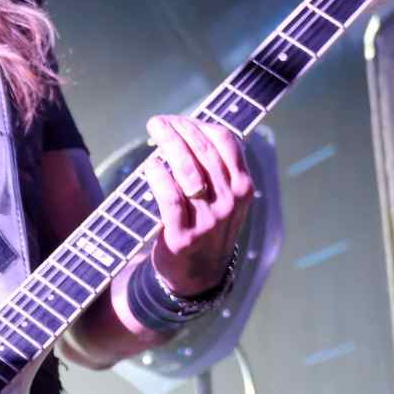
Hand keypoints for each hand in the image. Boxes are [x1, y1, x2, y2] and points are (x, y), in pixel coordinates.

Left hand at [139, 115, 253, 297]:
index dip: (200, 123)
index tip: (179, 119)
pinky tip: (151, 165)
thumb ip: (215, 167)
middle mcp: (230, 202)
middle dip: (178, 129)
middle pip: (203, 151)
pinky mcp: (183, 236)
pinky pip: (170, 198)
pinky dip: (159, 176)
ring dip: (168, 145)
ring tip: (154, 133)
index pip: (225, 141)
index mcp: (242, 187)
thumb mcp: (224, 197)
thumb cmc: (205, 224)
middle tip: (158, 122)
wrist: (197, 274)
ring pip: (187, 170)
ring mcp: (208, 220)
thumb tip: (187, 128)